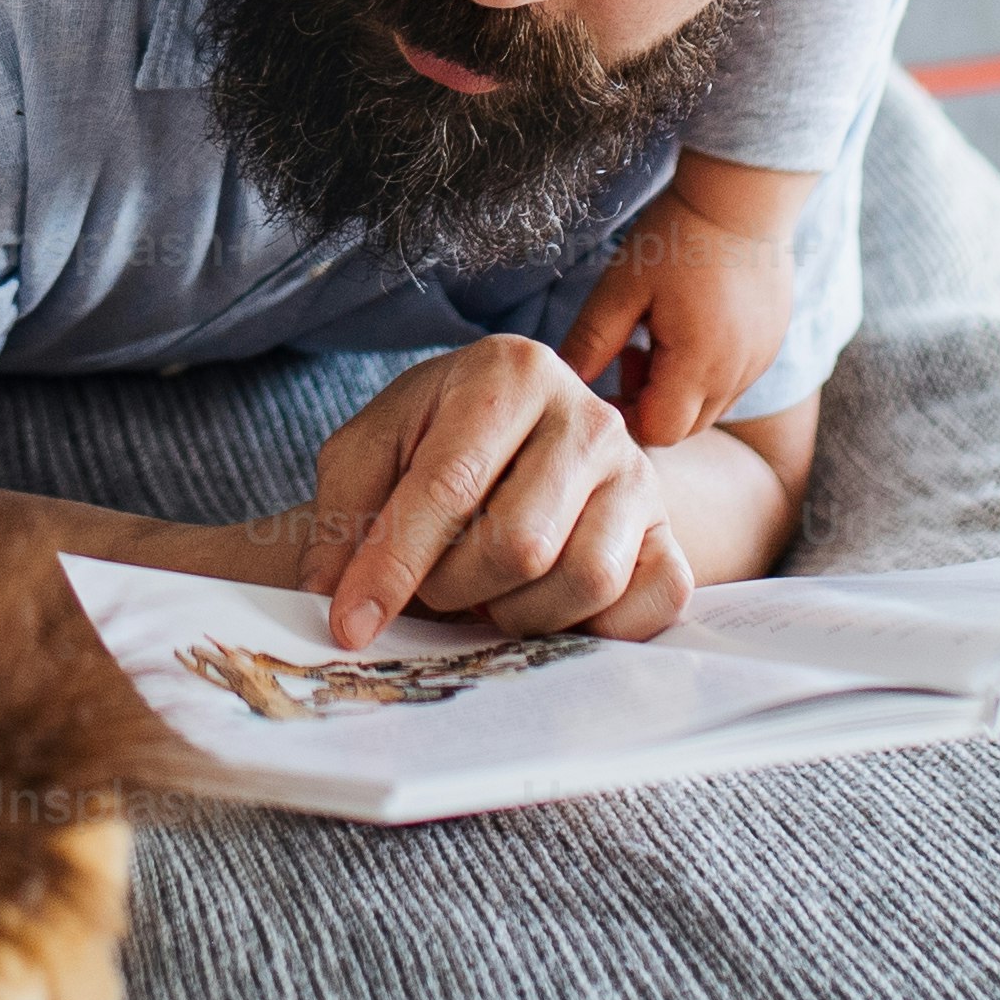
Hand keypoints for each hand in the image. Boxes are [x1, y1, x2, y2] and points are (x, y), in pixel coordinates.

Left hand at [289, 338, 697, 645]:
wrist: (520, 433)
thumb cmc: (441, 437)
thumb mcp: (376, 446)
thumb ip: (341, 510)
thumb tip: (328, 594)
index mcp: (510, 372)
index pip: (448, 485)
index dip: (392, 565)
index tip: (349, 624)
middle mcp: (590, 415)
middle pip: (521, 543)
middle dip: (455, 588)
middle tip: (432, 585)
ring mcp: (640, 474)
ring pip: (585, 579)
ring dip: (516, 613)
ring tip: (485, 591)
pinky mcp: (671, 531)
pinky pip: (651, 601)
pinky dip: (592, 628)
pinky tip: (546, 604)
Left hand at [559, 215, 801, 454]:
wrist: (743, 193)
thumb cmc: (677, 236)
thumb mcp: (622, 286)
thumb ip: (591, 340)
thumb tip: (564, 382)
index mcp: (699, 364)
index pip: (659, 431)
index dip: (625, 414)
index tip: (608, 373)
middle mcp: (737, 374)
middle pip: (686, 426)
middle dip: (650, 403)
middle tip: (630, 350)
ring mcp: (759, 360)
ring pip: (711, 404)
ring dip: (678, 387)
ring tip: (659, 331)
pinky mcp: (771, 342)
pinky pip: (733, 379)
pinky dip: (705, 369)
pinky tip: (689, 322)